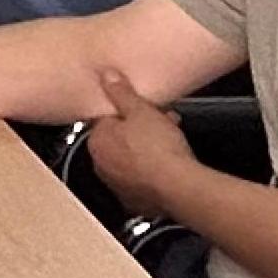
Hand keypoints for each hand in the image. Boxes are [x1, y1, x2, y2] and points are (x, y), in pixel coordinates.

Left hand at [82, 69, 199, 212]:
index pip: (105, 119)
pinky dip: (154, 169)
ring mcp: (118, 186)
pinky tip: (170, 163)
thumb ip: (121, 92)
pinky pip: (143, 178)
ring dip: (148, 147)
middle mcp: (102, 166)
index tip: (143, 108)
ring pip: (131, 158)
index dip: (127, 111)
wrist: (179, 187)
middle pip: (119, 139)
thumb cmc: (158, 149)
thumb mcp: (140, 110)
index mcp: (97, 142)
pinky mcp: (137, 201)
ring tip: (172, 139)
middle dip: (141, 128)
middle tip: (162, 121)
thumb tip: (107, 77)